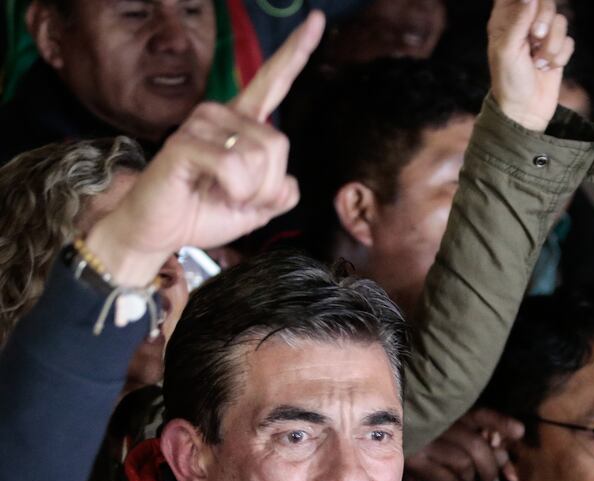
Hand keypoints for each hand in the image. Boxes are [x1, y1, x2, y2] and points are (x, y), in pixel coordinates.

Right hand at [85, 11, 325, 285]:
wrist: (160, 231)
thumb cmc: (202, 212)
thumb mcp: (256, 208)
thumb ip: (280, 193)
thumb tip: (288, 184)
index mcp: (242, 123)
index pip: (273, 82)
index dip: (296, 52)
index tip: (317, 20)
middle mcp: (223, 114)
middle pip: (279, 144)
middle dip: (269, 186)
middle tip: (240, 199)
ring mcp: (202, 124)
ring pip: (260, 157)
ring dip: (251, 191)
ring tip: (222, 195)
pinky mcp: (185, 141)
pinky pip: (234, 166)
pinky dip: (235, 191)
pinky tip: (211, 192)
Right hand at [400, 408, 523, 480]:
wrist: (377, 430)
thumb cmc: (419, 426)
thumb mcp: (445, 422)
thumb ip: (474, 431)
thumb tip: (506, 443)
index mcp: (452, 411)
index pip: (481, 414)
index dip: (501, 422)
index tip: (520, 432)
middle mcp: (441, 424)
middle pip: (476, 446)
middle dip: (491, 468)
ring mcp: (428, 441)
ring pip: (463, 464)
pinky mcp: (414, 459)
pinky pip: (444, 478)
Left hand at [488, 0, 574, 130]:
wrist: (525, 110)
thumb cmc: (509, 81)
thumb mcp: (507, 49)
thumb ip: (519, 20)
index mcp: (505, 19)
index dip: (529, 0)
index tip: (531, 16)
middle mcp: (525, 23)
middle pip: (546, 2)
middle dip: (545, 20)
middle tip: (536, 38)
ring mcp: (543, 37)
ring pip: (561, 21)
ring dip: (552, 45)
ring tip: (539, 62)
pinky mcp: (557, 50)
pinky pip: (569, 40)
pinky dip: (560, 56)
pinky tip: (548, 68)